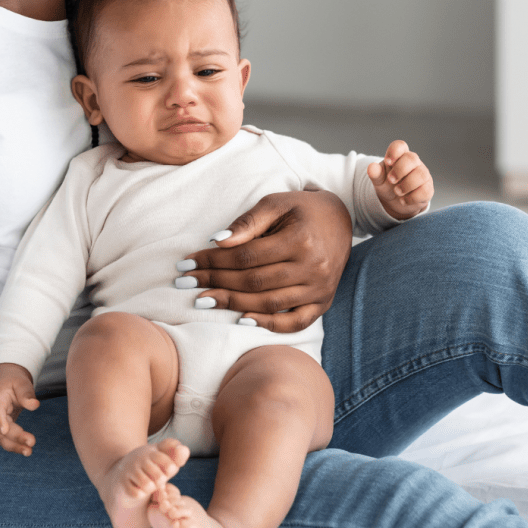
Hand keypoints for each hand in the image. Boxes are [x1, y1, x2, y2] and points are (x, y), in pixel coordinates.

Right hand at [0, 362, 39, 455]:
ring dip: (14, 446)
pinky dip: (13, 446)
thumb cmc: (12, 382)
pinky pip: (2, 440)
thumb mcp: (21, 382)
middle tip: (31, 442)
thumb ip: (26, 394)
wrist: (1, 382)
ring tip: (29, 451)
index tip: (5, 430)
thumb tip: (35, 405)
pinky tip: (25, 450)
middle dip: (14, 437)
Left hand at [180, 190, 352, 331]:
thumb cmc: (302, 208)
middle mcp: (313, 268)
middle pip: (254, 282)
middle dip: (215, 282)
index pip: (246, 257)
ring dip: (232, 304)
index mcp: (300, 240)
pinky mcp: (324, 302)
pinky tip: (242, 320)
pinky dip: (269, 325)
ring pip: (269, 303)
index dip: (213, 261)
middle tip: (186, 282)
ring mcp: (320, 289)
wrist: (340, 218)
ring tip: (203, 300)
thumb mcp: (276, 203)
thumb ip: (248, 222)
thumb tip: (218, 241)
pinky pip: (296, 322)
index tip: (187, 262)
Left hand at [367, 140, 432, 219]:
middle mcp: (413, 163)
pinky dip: (412, 197)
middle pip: (412, 158)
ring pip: (421, 174)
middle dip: (400, 170)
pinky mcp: (427, 189)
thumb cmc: (388, 185)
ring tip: (396, 192)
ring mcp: (423, 175)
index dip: (394, 151)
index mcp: (399, 156)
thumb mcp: (379, 180)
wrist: (396, 202)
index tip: (387, 162)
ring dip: (407, 185)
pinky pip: (425, 191)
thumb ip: (376, 173)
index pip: (400, 145)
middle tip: (390, 180)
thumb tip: (371, 167)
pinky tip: (403, 200)